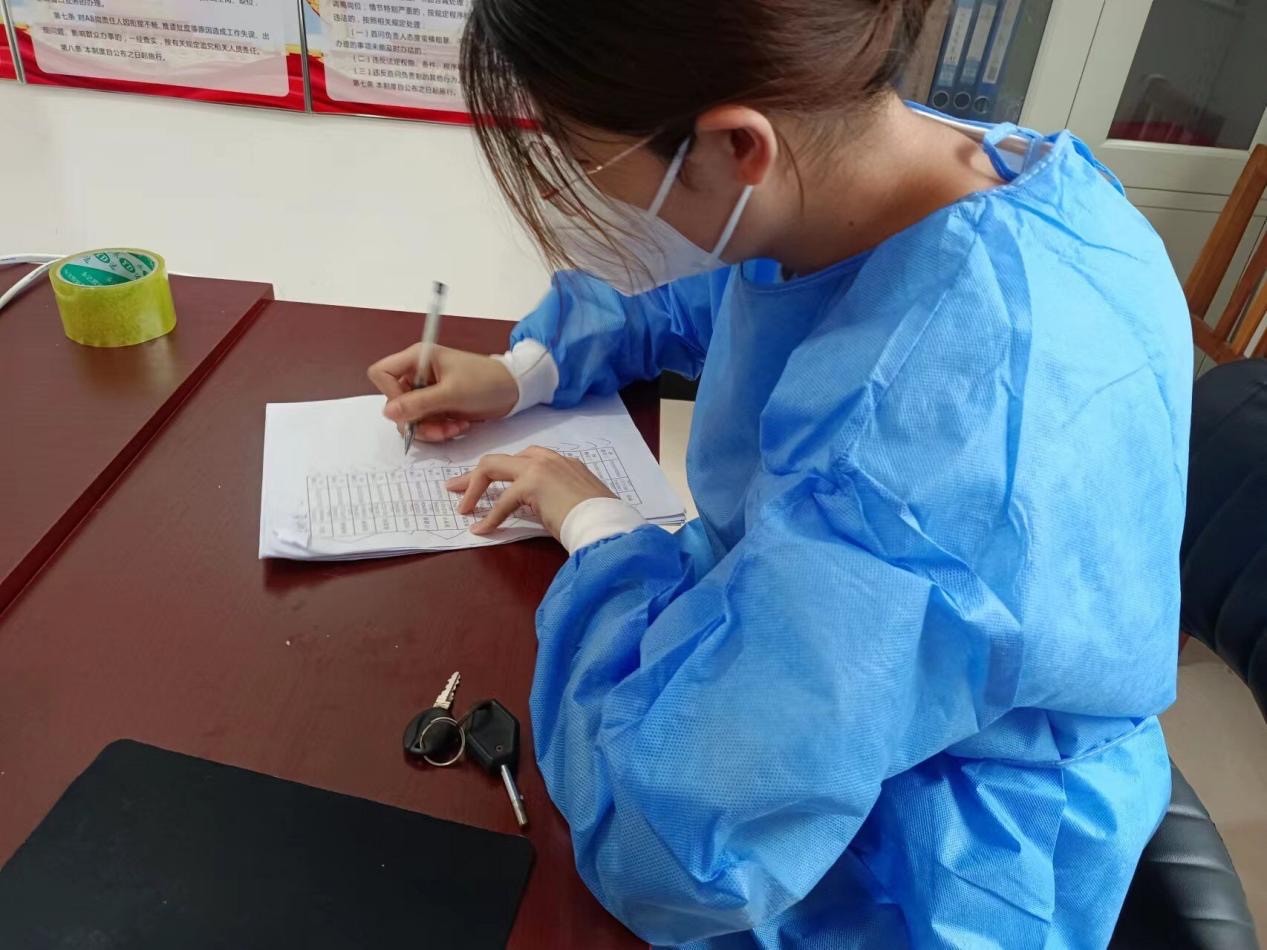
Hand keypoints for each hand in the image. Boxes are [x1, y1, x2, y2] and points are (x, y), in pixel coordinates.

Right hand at [367, 344, 518, 442]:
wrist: (514, 390)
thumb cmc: (486, 382)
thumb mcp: (451, 394)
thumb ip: (418, 403)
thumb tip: (387, 413)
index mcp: (418, 358)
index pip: (382, 374)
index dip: (390, 394)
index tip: (410, 408)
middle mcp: (418, 373)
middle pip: (395, 402)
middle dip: (416, 420)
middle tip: (439, 428)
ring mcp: (427, 391)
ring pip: (410, 417)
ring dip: (430, 429)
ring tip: (454, 428)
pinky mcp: (437, 406)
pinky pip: (425, 423)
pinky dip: (439, 429)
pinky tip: (459, 426)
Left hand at [446, 446, 615, 538]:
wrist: (608, 522)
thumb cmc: (598, 518)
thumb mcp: (575, 500)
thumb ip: (555, 497)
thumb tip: (536, 509)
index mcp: (560, 461)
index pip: (521, 459)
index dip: (499, 472)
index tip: (484, 484)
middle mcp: (548, 458)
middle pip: (500, 460)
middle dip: (475, 474)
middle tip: (456, 488)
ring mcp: (539, 468)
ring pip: (492, 468)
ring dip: (473, 488)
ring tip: (462, 508)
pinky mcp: (532, 484)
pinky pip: (502, 501)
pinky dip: (489, 517)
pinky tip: (481, 529)